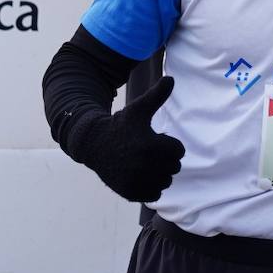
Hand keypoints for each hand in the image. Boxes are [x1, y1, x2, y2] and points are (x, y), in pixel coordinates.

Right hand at [69, 77, 183, 201]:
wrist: (93, 144)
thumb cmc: (120, 124)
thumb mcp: (138, 109)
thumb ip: (157, 95)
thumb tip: (171, 78)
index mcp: (151, 145)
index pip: (179, 150)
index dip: (168, 143)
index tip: (155, 138)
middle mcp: (145, 166)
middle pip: (175, 167)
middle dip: (165, 158)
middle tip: (148, 151)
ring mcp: (137, 181)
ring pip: (166, 181)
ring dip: (160, 173)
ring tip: (144, 162)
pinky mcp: (130, 193)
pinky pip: (155, 193)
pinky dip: (150, 186)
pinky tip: (139, 174)